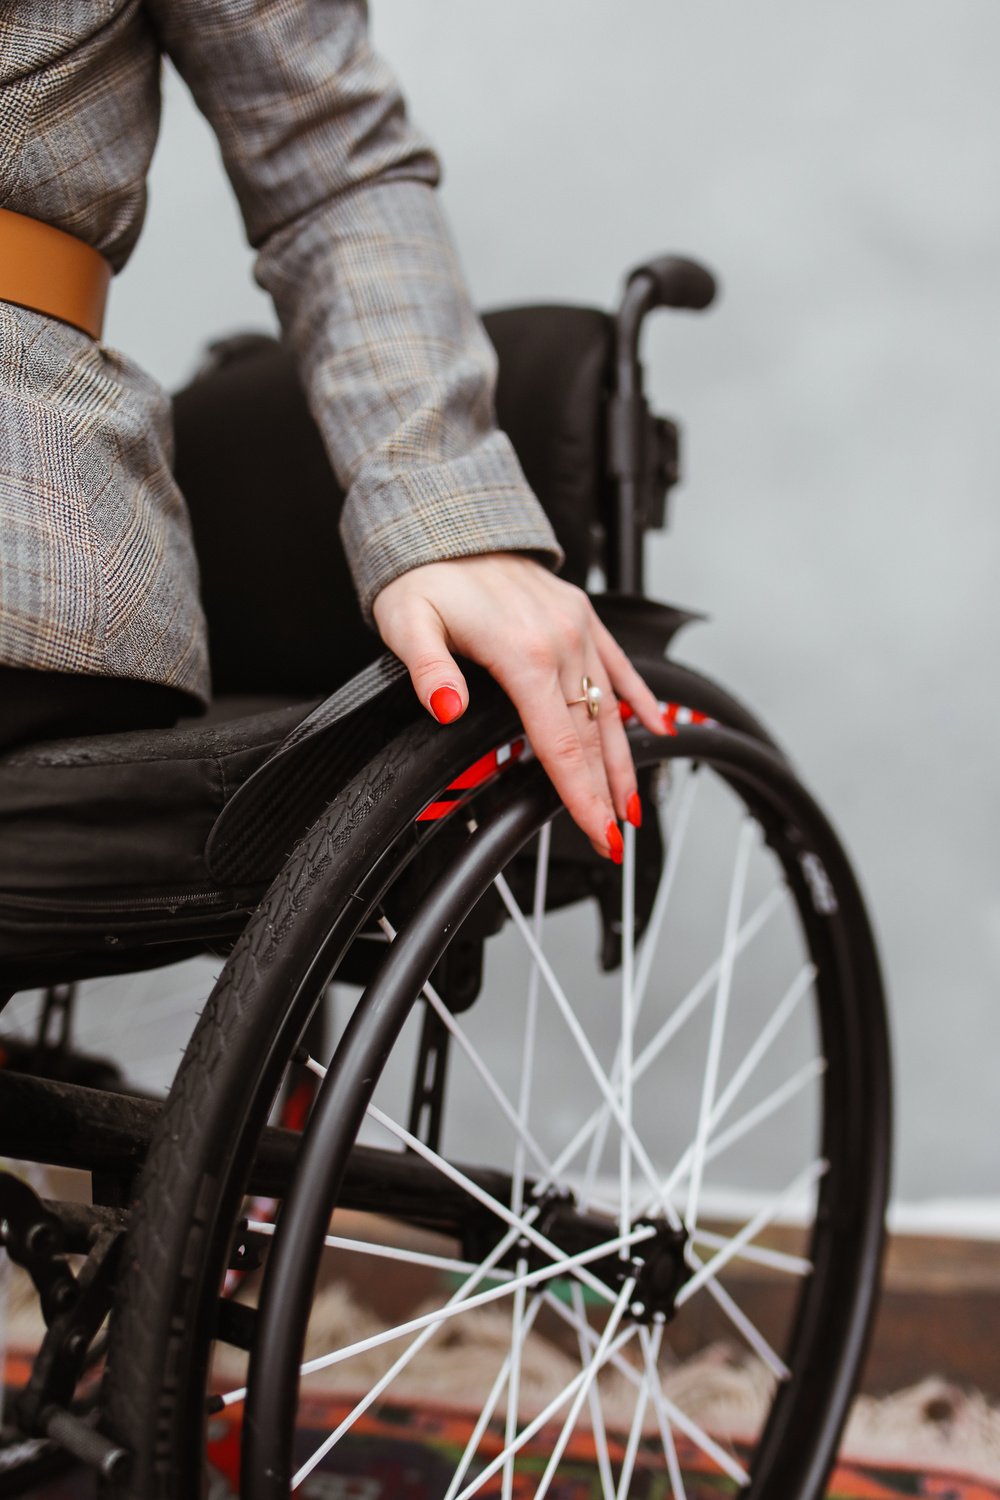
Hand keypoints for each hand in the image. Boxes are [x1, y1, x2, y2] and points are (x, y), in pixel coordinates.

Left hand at [372, 554, 666, 860]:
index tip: (598, 832)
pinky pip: (619, 665)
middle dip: (606, 792)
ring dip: (625, 760)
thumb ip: (428, 670)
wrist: (447, 522)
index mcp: (523, 653)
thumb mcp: (408, 622)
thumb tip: (447, 707)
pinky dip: (640, 700)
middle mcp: (560, 640)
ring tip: (633, 804)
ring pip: (610, 708)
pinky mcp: (581, 617)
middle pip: (591, 736)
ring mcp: (577, 628)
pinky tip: (657, 729)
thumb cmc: (425, 576)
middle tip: (617, 838)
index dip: (580, 795)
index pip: (559, 744)